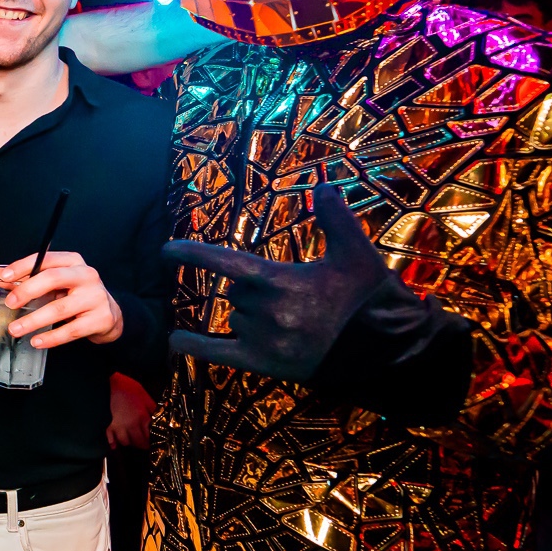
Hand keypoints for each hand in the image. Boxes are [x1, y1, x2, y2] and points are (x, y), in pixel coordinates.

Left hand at [0, 251, 123, 347]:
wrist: (110, 315)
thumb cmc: (77, 296)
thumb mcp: (57, 283)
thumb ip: (30, 280)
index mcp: (73, 261)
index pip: (45, 258)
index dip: (23, 266)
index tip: (4, 277)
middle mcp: (87, 275)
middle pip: (53, 278)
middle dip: (27, 290)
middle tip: (9, 304)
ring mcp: (96, 297)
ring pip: (60, 308)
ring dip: (34, 320)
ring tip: (16, 329)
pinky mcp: (101, 319)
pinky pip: (72, 330)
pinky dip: (51, 337)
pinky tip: (37, 341)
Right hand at [106, 373, 153, 450]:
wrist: (108, 383)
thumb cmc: (128, 388)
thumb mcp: (144, 395)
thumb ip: (152, 408)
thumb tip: (159, 417)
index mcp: (142, 417)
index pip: (150, 436)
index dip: (152, 440)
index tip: (153, 440)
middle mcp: (131, 425)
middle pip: (138, 442)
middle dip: (142, 444)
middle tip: (144, 442)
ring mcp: (119, 426)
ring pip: (125, 442)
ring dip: (129, 442)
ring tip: (131, 438)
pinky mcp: (108, 425)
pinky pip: (110, 438)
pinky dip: (113, 443)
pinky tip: (114, 444)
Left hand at [161, 181, 391, 379]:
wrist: (384, 350)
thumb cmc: (369, 298)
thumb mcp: (358, 254)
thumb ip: (337, 220)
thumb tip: (325, 186)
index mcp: (282, 282)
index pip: (225, 263)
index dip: (192, 254)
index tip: (167, 250)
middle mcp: (266, 313)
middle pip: (238, 292)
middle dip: (255, 290)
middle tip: (293, 298)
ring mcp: (263, 341)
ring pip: (234, 318)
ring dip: (248, 315)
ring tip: (290, 320)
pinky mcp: (263, 364)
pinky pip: (217, 355)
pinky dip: (194, 347)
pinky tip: (174, 341)